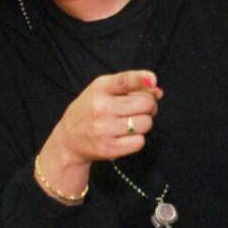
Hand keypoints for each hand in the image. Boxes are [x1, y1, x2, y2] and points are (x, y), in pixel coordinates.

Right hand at [49, 70, 163, 165]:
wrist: (69, 139)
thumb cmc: (92, 110)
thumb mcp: (105, 91)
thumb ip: (132, 87)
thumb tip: (158, 92)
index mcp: (100, 88)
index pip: (123, 81)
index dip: (140, 79)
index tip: (152, 79)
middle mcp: (101, 107)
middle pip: (145, 104)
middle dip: (149, 106)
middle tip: (141, 109)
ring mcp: (104, 129)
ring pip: (145, 124)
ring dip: (144, 123)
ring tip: (132, 123)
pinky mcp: (108, 148)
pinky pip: (139, 142)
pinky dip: (137, 139)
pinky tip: (126, 136)